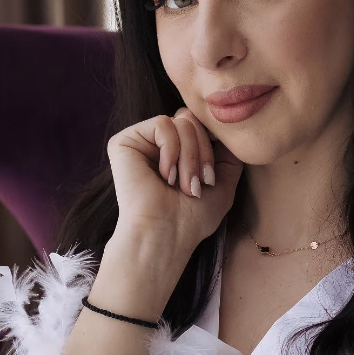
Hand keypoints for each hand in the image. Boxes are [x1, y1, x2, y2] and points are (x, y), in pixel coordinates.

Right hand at [106, 107, 243, 258]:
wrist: (166, 235)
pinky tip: (165, 176)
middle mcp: (157, 144)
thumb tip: (228, 127)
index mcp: (176, 151)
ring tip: (182, 186)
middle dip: (202, 153)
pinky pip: (163, 124)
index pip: (201, 125)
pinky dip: (172, 152)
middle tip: (196, 186)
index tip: (211, 179)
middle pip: (192, 119)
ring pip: (181, 122)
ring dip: (189, 157)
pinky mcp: (124, 141)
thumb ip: (228, 153)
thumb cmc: (192, 218)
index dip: (213, 145)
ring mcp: (141, 141)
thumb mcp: (223, 183)